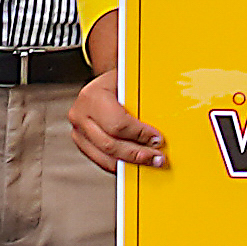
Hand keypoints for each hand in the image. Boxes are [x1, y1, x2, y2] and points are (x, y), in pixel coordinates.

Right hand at [67, 51, 165, 173]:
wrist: (105, 83)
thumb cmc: (121, 81)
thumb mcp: (132, 82)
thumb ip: (144, 99)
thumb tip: (168, 117)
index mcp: (92, 96)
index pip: (117, 124)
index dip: (140, 135)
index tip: (157, 139)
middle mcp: (80, 114)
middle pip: (110, 145)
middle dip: (137, 154)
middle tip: (157, 158)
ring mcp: (78, 130)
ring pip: (105, 157)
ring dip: (130, 163)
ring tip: (150, 162)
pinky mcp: (81, 142)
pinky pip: (102, 160)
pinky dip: (121, 164)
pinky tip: (136, 163)